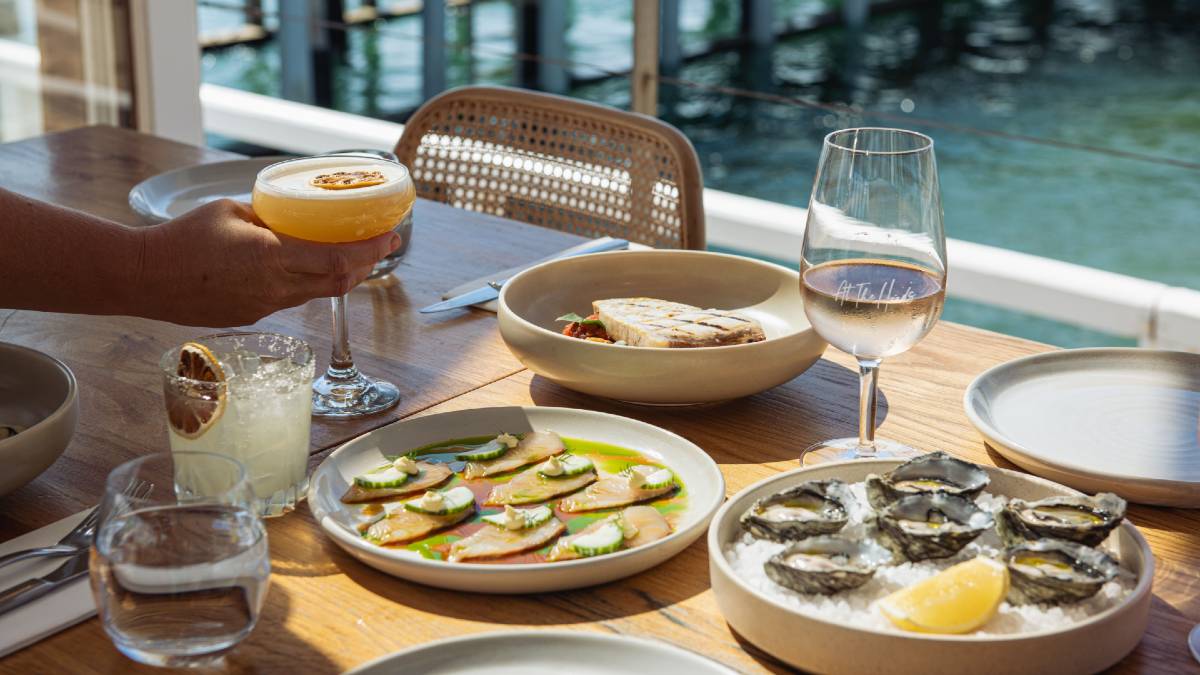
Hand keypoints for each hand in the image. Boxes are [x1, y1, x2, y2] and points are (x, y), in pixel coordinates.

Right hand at [140, 199, 400, 326]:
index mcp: (272, 257)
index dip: (370, 251)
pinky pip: (289, 299)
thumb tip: (290, 217)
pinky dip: (306, 284)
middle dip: (364, 265)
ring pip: (315, 293)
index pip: (337, 260)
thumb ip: (267, 217)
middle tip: (379, 246)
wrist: (143, 278)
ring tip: (349, 256)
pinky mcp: (251, 317)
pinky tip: (302, 269)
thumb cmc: (181, 237)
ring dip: (338, 277)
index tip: (390, 238)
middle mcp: (274, 287)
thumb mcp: (229, 211)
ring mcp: (263, 307)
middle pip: (337, 283)